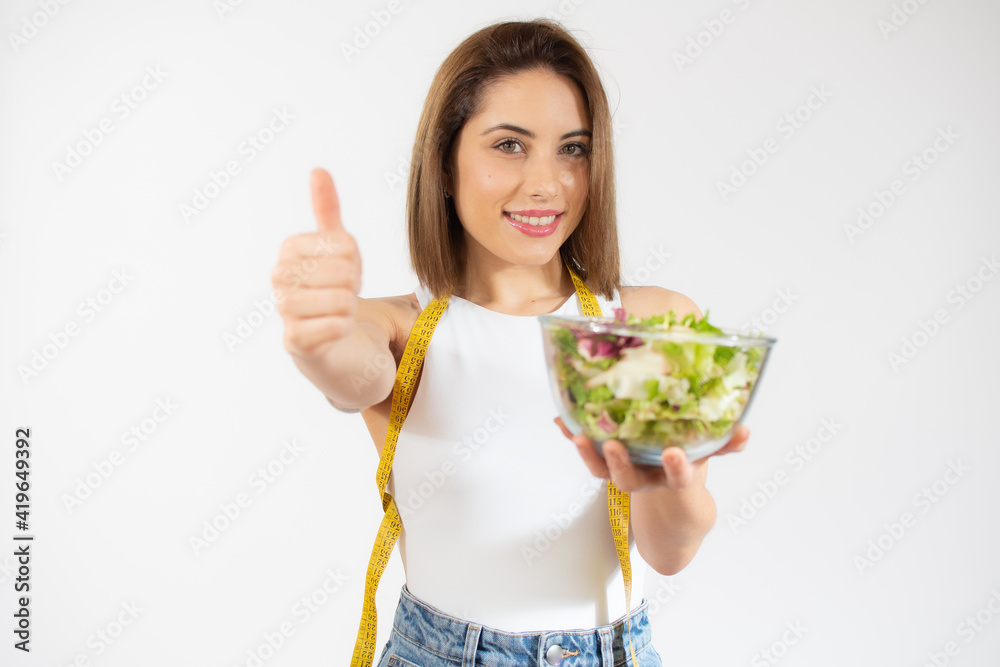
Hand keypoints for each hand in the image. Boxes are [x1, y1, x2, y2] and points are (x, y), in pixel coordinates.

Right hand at [271, 168, 361, 358]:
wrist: (327, 337)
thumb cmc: (330, 287)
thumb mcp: (335, 246)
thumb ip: (327, 209)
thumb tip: (318, 170)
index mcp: (289, 249)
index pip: (345, 244)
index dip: (355, 260)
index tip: (345, 270)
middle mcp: (279, 276)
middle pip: (343, 271)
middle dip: (353, 284)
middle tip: (344, 292)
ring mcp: (283, 309)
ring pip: (342, 299)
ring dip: (350, 307)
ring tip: (340, 309)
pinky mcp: (293, 341)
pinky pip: (337, 327)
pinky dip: (345, 328)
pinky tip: (335, 328)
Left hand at [554, 417, 749, 492]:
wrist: (669, 494)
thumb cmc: (688, 462)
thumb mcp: (709, 452)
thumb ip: (726, 442)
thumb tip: (744, 429)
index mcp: (673, 477)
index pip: (677, 478)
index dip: (677, 469)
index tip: (675, 454)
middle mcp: (645, 477)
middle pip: (628, 480)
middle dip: (619, 464)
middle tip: (612, 446)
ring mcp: (623, 470)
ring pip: (602, 471)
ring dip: (589, 454)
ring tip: (577, 435)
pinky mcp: (605, 458)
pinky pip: (587, 450)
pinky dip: (572, 435)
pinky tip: (560, 420)